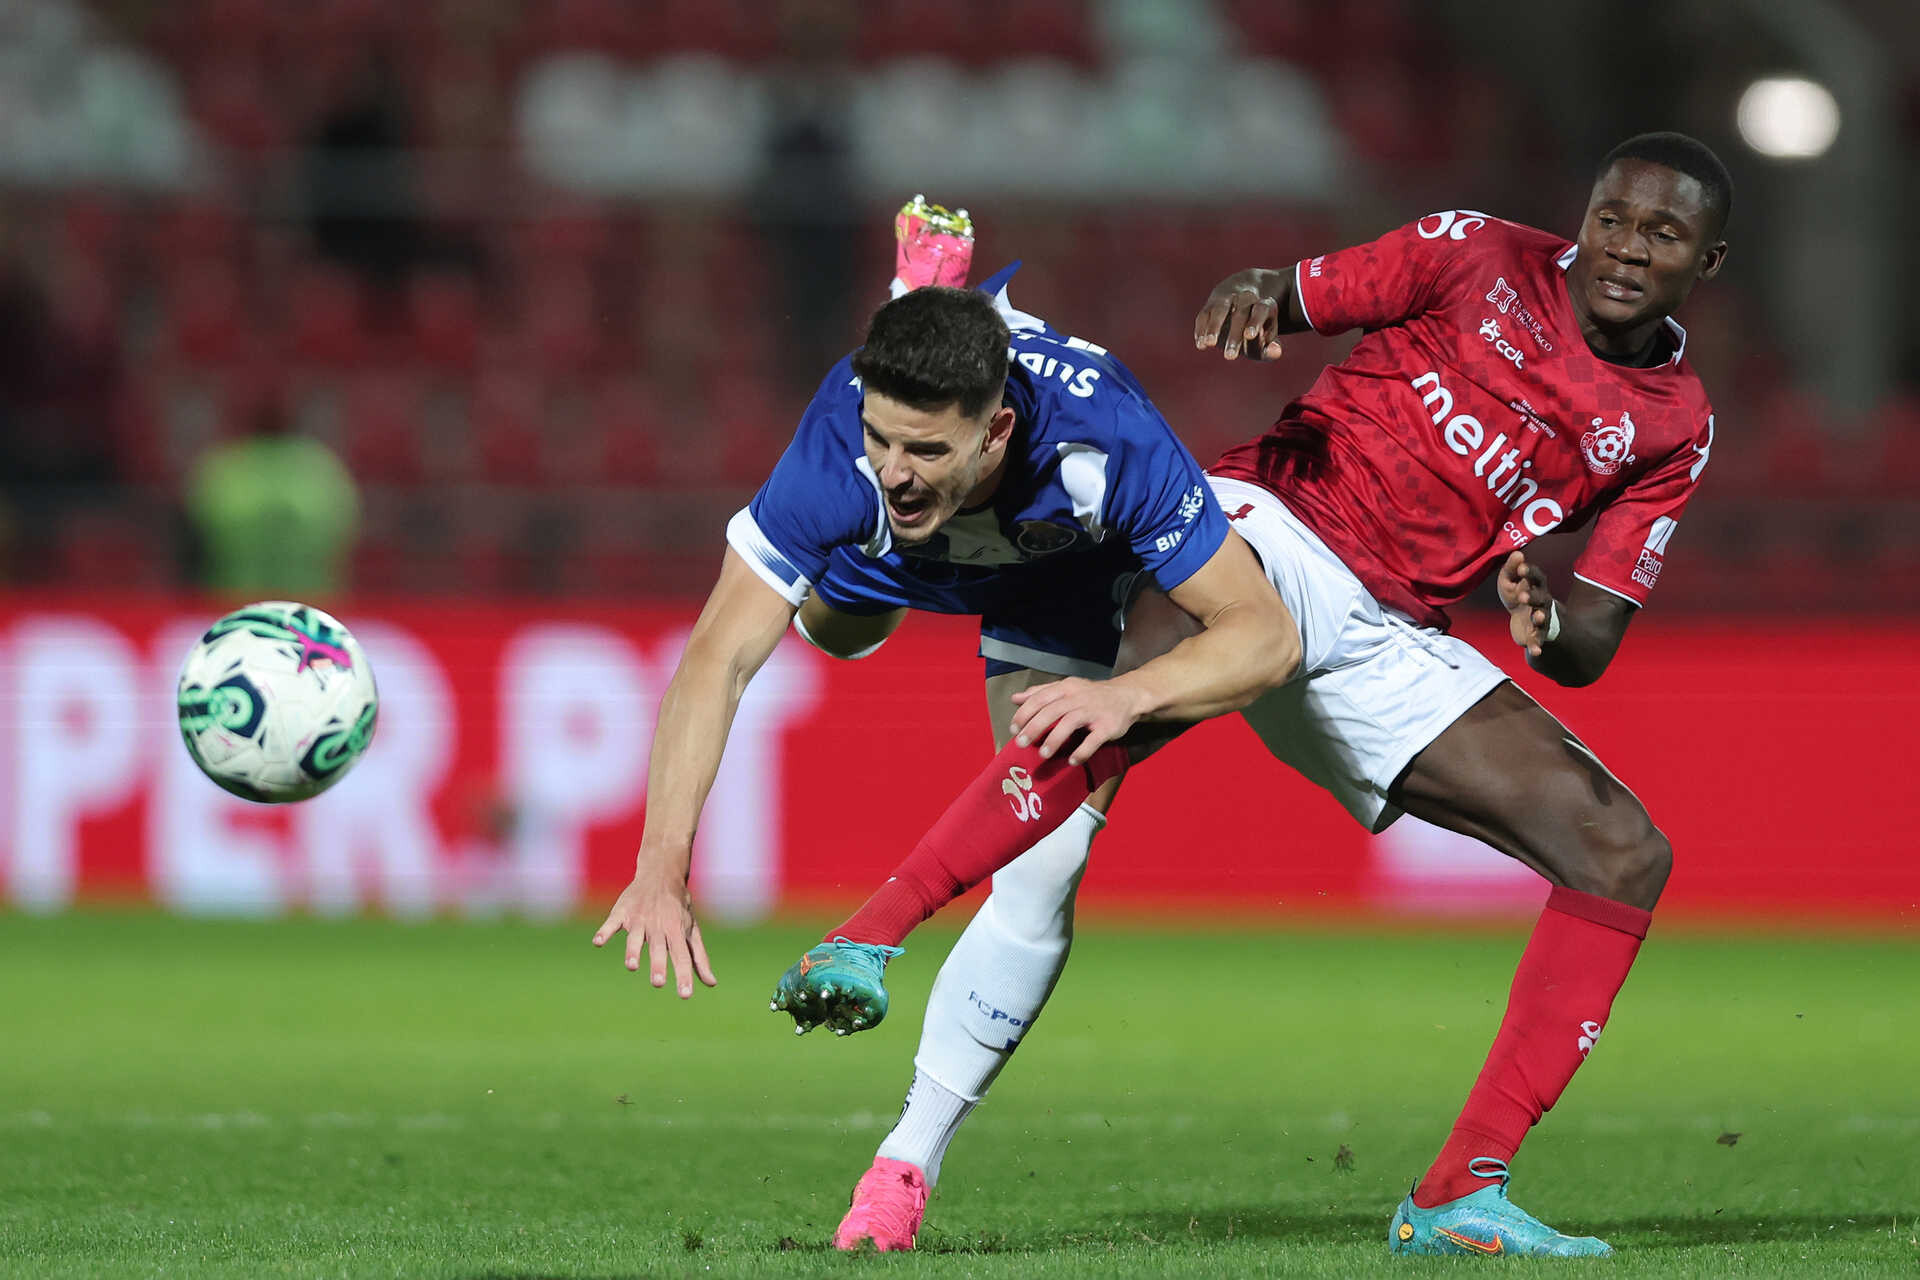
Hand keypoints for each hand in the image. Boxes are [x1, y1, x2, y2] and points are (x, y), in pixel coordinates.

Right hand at [591, 872, 716, 997]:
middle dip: (658, 964)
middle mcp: (658, 926)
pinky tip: (598, 942)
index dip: (684, 976)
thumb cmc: (678, 909)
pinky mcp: (622, 911)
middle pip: (659, 947)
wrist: (661, 874)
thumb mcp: (691, 930)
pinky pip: (612, 922)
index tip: (685, 995)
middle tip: (658, 983)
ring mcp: (639, 918)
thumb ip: (699, 958)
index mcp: (677, 931)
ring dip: (633, 950)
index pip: (682, 956)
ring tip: (631, 966)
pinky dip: (605, 931)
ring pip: (635, 936)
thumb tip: (711, 984)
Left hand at [1009, 677, 1149, 764]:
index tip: (1013, 729)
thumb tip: (1015, 698)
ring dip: (1054, 739)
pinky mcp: (1108, 726)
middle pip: (1052, 711)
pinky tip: (1072, 761)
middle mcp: (1078, 697)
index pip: (1040, 698)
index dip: (1025, 713)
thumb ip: (1041, 693)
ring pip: (1070, 723)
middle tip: (1021, 743)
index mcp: (1066, 688)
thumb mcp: (1067, 688)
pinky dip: (1082, 751)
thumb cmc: (1091, 695)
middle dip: (1034, 727)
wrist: (1128, 695)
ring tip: (1043, 754)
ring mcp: (1094, 711)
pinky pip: (1094, 740)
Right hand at [1194, 283, 1285, 361]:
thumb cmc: (1255, 327)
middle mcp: (1245, 298)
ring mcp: (1226, 299)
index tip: (1249, 336)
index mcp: (1263, 304)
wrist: (1241, 299)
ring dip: (1213, 326)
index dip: (1255, 322)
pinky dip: (1201, 329)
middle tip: (1230, 357)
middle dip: (1234, 335)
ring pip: (1219, 309)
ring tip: (1209, 344)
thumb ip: (1271, 347)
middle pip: (1240, 313)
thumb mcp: (1266, 336)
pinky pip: (1204, 315)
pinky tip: (1201, 345)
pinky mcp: (1210, 305)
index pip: (1261, 310)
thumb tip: (1276, 352)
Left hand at [1498, 551, 1553, 656]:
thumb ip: (1512, 568)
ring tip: (1537, 617)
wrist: (1525, 620)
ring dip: (1540, 618)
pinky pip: (1538, 641)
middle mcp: (1542, 603)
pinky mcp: (1536, 635)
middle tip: (1523, 595)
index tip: (1521, 568)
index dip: (1530, 573)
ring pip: (1543, 619)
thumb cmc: (1517, 594)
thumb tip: (1517, 553)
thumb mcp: (1510, 581)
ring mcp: (1541, 619)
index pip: (1537, 578)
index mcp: (1536, 587)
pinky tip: (1536, 652)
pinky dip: (1537, 646)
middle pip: (1541, 599)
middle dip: (1533, 596)